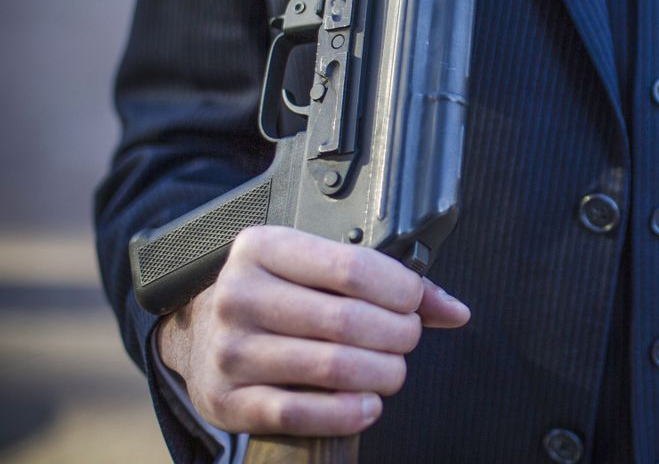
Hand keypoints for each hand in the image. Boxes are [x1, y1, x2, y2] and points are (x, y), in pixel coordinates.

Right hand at [155, 225, 469, 435]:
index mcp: (263, 248)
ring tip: (392, 370)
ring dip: (380, 374)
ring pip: (330, 367)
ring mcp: (230, 351)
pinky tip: (368, 404)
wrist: (201, 336)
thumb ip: (388, 282)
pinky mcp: (227, 401)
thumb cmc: (276, 295)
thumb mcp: (318, 268)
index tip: (414, 302)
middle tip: (407, 339)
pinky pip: (300, 413)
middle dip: (396, 335)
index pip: (351, 267)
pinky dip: (347, 413)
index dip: (399, 290)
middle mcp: (239, 296)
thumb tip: (455, 311)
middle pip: (346, 321)